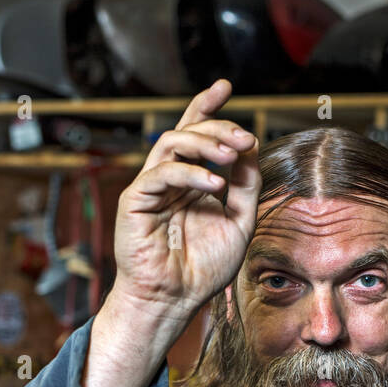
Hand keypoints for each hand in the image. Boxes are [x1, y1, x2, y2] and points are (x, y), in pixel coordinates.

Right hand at [112, 76, 260, 331]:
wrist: (175, 300)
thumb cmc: (203, 269)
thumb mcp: (238, 223)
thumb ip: (246, 187)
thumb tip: (251, 148)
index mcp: (191, 181)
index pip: (196, 134)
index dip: (207, 107)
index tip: (224, 87)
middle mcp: (170, 179)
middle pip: (187, 132)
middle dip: (217, 127)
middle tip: (244, 137)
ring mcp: (151, 187)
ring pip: (172, 143)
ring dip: (205, 143)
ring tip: (231, 155)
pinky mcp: (136, 200)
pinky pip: (162, 173)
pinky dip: (190, 173)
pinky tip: (215, 185)